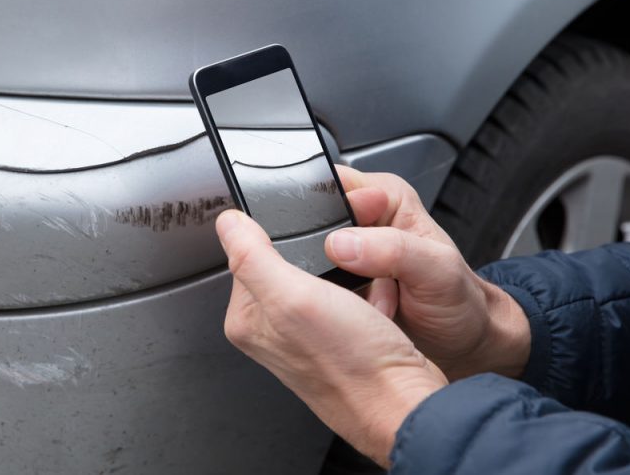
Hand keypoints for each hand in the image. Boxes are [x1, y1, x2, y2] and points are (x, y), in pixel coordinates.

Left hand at [216, 210, 446, 466]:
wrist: (402, 405)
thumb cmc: (354, 362)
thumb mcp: (294, 296)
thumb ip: (252, 256)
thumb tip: (227, 223)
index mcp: (248, 320)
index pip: (249, 253)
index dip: (284, 238)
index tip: (311, 248)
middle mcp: (271, 331)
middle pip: (290, 262)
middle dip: (323, 258)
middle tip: (342, 273)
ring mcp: (305, 337)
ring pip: (325, 278)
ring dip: (348, 275)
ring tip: (361, 293)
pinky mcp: (336, 340)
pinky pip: (351, 298)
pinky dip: (366, 295)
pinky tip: (374, 306)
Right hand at [328, 166, 530, 380]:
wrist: (463, 343)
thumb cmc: (461, 302)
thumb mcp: (437, 270)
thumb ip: (393, 250)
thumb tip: (342, 243)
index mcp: (385, 196)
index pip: (332, 186)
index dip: (324, 216)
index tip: (338, 252)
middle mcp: (363, 219)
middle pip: (312, 223)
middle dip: (326, 258)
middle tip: (359, 283)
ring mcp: (348, 252)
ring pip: (309, 259)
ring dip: (329, 286)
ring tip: (364, 300)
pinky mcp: (338, 282)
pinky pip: (314, 285)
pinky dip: (330, 302)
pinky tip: (353, 310)